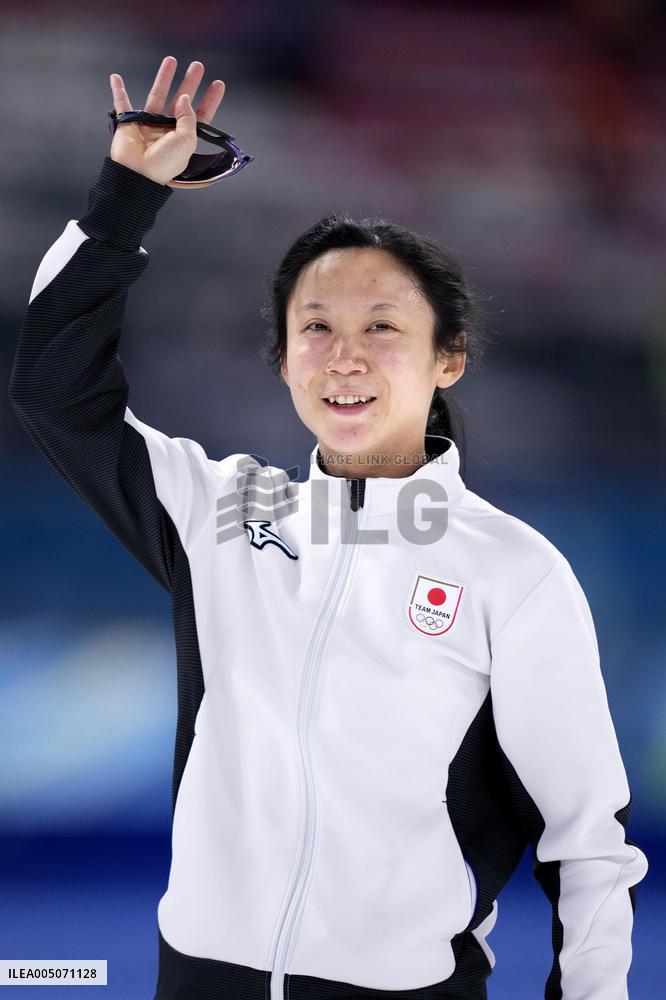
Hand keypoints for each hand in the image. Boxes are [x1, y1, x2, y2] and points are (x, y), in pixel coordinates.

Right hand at [108, 56, 225, 186]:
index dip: (209, 100)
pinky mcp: (128, 123)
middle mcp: (167, 129)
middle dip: (190, 82)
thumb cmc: (164, 162)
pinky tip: (116, 77)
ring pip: (156, 95)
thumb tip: (185, 98)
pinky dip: (118, 91)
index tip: (218, 83)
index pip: (200, 114)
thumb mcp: (186, 141)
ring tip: (171, 60)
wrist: (138, 174)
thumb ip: (188, 118)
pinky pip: (122, 103)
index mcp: (183, 136)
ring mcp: (148, 124)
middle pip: (180, 100)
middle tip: (198, 66)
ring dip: (163, 78)